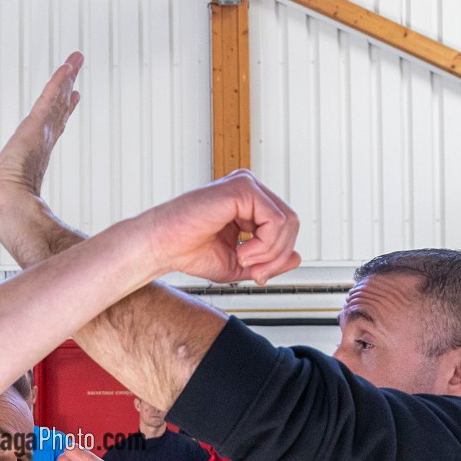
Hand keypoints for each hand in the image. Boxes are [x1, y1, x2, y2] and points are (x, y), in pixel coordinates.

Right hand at [136, 169, 300, 286]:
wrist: (162, 246)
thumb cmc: (190, 251)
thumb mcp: (241, 263)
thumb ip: (269, 260)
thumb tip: (298, 257)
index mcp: (248, 203)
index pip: (285, 226)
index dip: (278, 256)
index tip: (257, 275)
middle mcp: (248, 189)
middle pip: (291, 223)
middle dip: (278, 255)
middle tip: (255, 272)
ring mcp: (246, 185)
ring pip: (287, 222)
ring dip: (270, 252)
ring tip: (244, 259)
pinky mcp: (242, 188)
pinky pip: (275, 220)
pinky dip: (264, 244)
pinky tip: (241, 251)